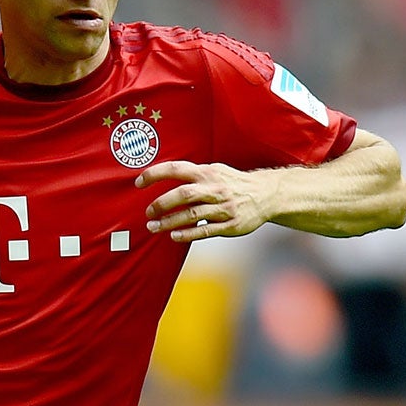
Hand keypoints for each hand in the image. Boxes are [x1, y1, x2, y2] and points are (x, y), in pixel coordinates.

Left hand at [137, 160, 271, 243]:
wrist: (267, 194)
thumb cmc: (234, 183)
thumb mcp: (215, 171)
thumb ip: (193, 175)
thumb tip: (166, 175)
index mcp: (207, 173)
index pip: (176, 169)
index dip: (155, 174)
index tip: (139, 183)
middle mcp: (214, 189)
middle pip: (184, 194)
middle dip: (162, 203)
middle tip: (149, 212)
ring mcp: (223, 207)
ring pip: (192, 215)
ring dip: (170, 222)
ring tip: (153, 227)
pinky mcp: (230, 224)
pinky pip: (206, 230)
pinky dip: (188, 234)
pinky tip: (174, 236)